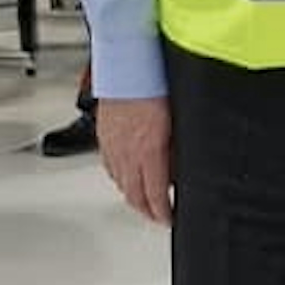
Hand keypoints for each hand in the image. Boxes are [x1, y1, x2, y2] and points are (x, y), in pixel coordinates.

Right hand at [99, 96, 172, 225]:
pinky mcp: (104, 136)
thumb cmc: (155, 85)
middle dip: (147, 211)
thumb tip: (181, 169)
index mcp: (149, 151)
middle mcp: (128, 153)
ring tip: (142, 202)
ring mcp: (113, 146)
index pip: (154, 195)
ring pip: (120, 183)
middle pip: (134, 195)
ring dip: (132, 197)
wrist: (129, 65)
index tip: (169, 219)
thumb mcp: (178, 122)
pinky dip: (118, 178)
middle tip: (157, 216)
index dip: (163, 213)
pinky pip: (110, 167)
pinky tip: (124, 178)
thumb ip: (178, 150)